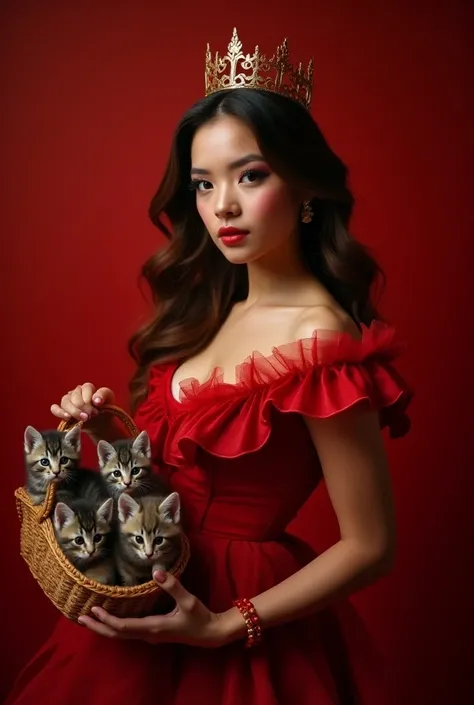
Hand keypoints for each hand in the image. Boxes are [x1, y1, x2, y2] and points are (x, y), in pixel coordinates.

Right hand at [50, 382, 114, 421]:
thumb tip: (96, 400)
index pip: (85, 388)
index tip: (96, 411)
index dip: (90, 400)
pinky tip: (67, 417)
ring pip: (64, 402)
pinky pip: (54, 408)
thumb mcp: (109, 399)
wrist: (101, 423)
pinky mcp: (62, 411)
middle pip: (74, 396)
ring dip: (73, 411)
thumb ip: (103, 395)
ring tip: (82, 419)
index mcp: (87, 387)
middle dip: (83, 407)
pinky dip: (59, 412)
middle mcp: (76, 392)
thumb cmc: (105, 408)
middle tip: (90, 416)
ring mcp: (68, 401)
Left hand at [77, 571, 228, 647]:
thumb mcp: (188, 600)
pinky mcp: (153, 633)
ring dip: (104, 628)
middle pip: (117, 634)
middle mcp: (148, 634)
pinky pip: (128, 632)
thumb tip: (156, 572)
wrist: (209, 634)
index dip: (107, 619)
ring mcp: (150, 636)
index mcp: (153, 627)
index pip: (123, 627)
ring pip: (121, 635)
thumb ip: (173, 586)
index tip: (93, 610)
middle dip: (98, 627)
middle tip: (80, 618)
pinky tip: (110, 620)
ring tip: (89, 619)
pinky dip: (115, 627)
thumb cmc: (199, 617)